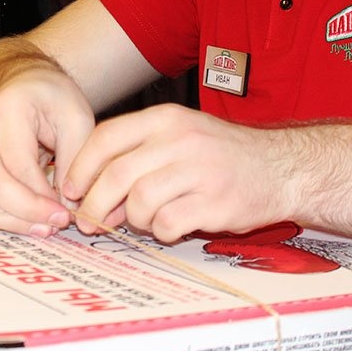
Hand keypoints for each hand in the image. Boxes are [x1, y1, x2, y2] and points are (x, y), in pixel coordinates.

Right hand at [0, 67, 95, 238]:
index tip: (67, 214)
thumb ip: (75, 160)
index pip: (18, 165)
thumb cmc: (54, 97)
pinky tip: (30, 221)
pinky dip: (3, 216)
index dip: (41, 197)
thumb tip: (69, 206)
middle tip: (57, 224)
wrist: (28, 83)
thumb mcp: (77, 118)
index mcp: (7, 111)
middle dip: (26, 213)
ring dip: (12, 221)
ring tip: (45, 228)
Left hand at [61, 104, 289, 243]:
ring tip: (144, 221)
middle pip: (116, 174)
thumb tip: (89, 188)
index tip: (70, 189)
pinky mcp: (215, 202)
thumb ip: (137, 153)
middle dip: (94, 204)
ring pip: (139, 201)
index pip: (106, 137)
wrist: (281, 167)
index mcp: (165, 118)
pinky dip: (161, 232)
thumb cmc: (220, 155)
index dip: (80, 167)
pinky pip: (168, 224)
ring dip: (133, 219)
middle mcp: (180, 139)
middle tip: (89, 221)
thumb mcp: (179, 135)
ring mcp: (199, 170)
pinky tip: (171, 227)